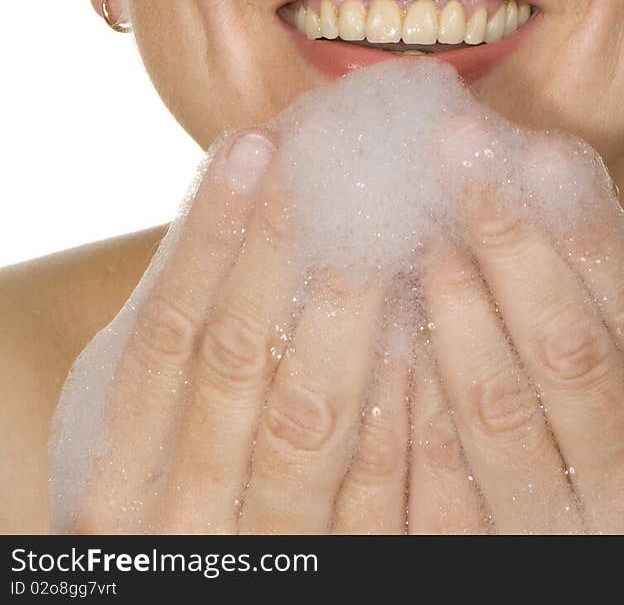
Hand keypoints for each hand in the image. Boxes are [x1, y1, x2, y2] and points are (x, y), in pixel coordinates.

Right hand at [53, 128, 408, 533]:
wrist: (206, 602)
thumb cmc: (174, 503)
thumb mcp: (144, 443)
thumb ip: (182, 349)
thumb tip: (236, 198)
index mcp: (116, 484)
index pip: (164, 337)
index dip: (208, 236)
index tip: (250, 146)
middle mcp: (180, 524)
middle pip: (237, 363)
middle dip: (281, 249)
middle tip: (327, 153)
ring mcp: (264, 554)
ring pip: (311, 417)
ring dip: (350, 307)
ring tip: (385, 211)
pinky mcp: (347, 572)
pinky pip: (383, 485)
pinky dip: (406, 396)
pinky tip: (425, 317)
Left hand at [412, 132, 623, 534]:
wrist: (610, 582)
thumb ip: (612, 312)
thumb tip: (544, 158)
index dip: (583, 227)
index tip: (531, 146)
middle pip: (569, 352)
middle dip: (509, 240)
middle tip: (458, 154)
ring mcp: (569, 546)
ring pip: (500, 409)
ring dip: (453, 303)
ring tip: (420, 225)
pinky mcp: (489, 568)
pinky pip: (439, 476)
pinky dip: (411, 391)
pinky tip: (388, 320)